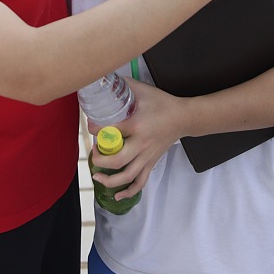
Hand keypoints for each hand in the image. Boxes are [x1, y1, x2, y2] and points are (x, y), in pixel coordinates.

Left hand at [88, 81, 184, 198]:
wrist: (184, 117)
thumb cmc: (162, 103)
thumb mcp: (143, 90)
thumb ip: (124, 85)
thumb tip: (105, 78)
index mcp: (138, 125)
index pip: (112, 131)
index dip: (96, 131)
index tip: (89, 128)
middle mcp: (142, 144)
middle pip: (118, 160)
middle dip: (101, 160)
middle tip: (93, 153)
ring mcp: (148, 156)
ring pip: (128, 176)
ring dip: (110, 180)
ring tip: (97, 176)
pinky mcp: (152, 163)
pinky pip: (140, 182)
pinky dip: (128, 192)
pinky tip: (117, 196)